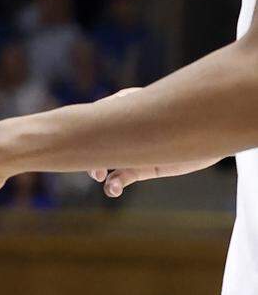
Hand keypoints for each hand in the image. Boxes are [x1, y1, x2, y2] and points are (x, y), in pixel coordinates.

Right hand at [81, 87, 217, 196]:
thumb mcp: (157, 110)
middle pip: (98, 141)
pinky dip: (115, 184)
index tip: (80, 140)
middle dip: (91, 156)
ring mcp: (133, 149)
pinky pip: (123, 176)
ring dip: (102, 172)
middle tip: (94, 171)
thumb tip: (104, 118)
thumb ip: (132, 112)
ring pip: (108, 162)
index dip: (85, 128)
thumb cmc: (186, 115)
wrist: (215, 134)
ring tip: (104, 180)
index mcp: (124, 104)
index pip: (97, 114)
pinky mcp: (143, 168)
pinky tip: (113, 190)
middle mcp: (125, 128)